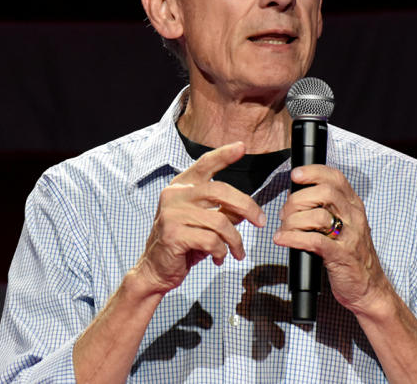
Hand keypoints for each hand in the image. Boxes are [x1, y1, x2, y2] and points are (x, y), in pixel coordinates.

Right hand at [134, 142, 267, 294]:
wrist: (155, 270)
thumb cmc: (181, 244)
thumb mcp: (204, 223)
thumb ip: (223, 211)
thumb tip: (247, 209)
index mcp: (181, 187)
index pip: (204, 164)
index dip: (224, 154)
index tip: (241, 147)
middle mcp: (175, 195)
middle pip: (220, 191)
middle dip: (247, 206)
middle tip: (261, 221)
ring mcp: (172, 214)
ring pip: (220, 222)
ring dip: (235, 240)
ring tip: (237, 251)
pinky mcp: (174, 234)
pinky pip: (211, 241)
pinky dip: (221, 252)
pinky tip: (219, 258)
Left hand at [273, 165, 392, 314]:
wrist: (369, 287)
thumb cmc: (351, 255)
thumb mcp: (343, 226)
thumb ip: (325, 208)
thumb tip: (294, 195)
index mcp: (353, 206)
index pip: (336, 178)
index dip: (314, 172)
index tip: (296, 175)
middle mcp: (354, 218)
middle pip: (324, 193)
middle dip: (298, 199)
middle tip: (286, 212)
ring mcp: (349, 237)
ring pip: (318, 216)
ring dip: (293, 221)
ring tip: (284, 229)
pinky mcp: (341, 256)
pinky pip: (313, 241)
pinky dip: (293, 238)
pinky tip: (282, 239)